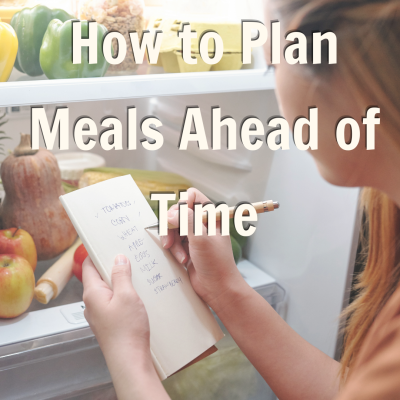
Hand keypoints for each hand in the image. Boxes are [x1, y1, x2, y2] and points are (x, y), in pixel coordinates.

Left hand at [82, 255, 169, 399]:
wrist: (129, 359)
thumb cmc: (126, 329)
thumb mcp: (127, 295)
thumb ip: (121, 275)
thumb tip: (118, 258)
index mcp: (92, 293)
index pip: (88, 266)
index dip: (96, 252)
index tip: (107, 243)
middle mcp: (92, 302)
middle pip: (99, 276)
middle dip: (113, 266)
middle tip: (129, 256)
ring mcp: (99, 313)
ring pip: (108, 289)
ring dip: (120, 281)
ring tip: (136, 273)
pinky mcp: (109, 321)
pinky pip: (113, 301)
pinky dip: (123, 293)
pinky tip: (138, 293)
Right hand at [160, 188, 244, 309]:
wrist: (218, 288)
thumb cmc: (217, 263)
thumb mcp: (202, 238)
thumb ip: (187, 221)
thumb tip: (171, 214)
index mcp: (211, 215)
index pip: (192, 196)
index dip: (182, 205)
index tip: (177, 219)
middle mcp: (202, 222)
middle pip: (178, 212)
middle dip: (172, 227)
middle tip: (170, 241)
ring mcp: (194, 234)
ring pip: (173, 227)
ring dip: (173, 241)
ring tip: (180, 256)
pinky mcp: (187, 246)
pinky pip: (173, 240)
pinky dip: (174, 250)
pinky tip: (182, 260)